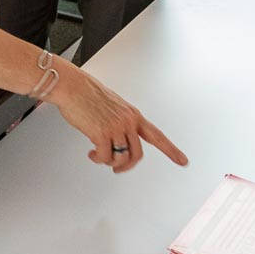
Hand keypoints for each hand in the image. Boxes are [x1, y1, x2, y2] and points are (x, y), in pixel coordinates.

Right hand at [47, 59, 188, 172]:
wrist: (72, 86)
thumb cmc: (87, 94)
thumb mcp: (113, 106)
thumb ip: (120, 123)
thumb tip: (118, 143)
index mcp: (133, 115)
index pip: (157, 136)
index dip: (171, 150)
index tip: (182, 160)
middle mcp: (128, 121)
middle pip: (136, 154)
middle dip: (126, 165)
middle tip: (117, 168)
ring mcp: (116, 128)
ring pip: (120, 158)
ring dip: (109, 161)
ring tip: (99, 155)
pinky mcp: (101, 134)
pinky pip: (104, 157)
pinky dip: (98, 158)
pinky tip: (92, 153)